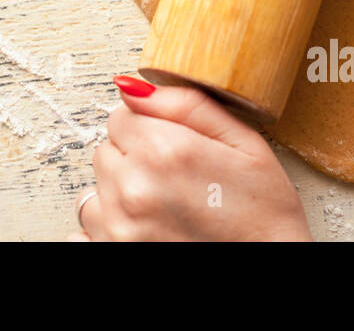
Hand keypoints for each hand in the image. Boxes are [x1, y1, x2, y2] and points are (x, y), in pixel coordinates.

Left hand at [71, 77, 312, 240]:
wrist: (270, 267)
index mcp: (164, 150)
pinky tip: (143, 231)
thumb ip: (186, 105)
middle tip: (174, 181)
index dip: (148, 128)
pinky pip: (82, 233)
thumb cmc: (264, 215)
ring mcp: (120, 228)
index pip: (120, 115)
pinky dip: (106, 230)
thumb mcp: (244, 143)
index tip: (173, 148)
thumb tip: (132, 87)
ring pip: (95, 190)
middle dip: (133, 159)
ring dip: (119, 196)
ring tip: (163, 209)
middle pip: (106, 150)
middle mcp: (134, 188)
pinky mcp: (113, 256)